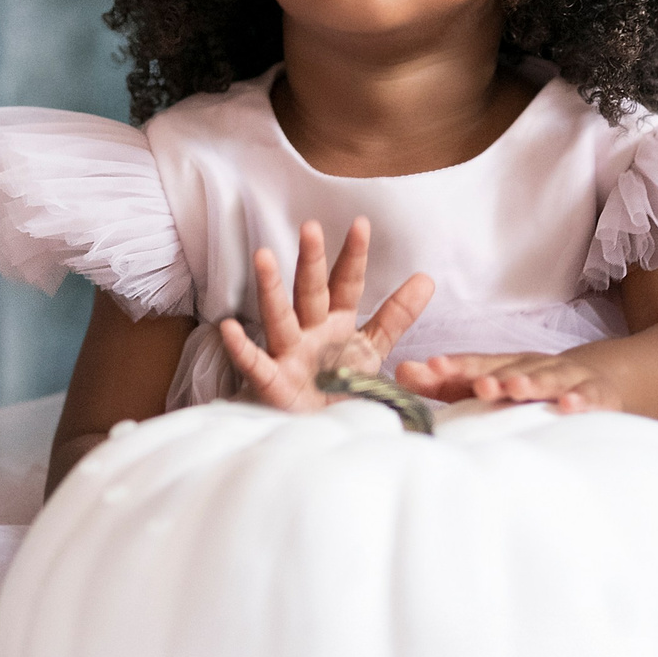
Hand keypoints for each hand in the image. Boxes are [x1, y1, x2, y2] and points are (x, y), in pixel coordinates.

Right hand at [217, 219, 435, 411]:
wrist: (314, 432)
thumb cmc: (336, 384)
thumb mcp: (372, 348)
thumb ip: (396, 315)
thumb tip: (427, 278)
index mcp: (336, 322)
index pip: (347, 283)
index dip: (354, 256)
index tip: (361, 224)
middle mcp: (310, 332)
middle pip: (311, 292)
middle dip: (312, 261)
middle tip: (311, 227)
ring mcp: (289, 355)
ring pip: (279, 318)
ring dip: (271, 289)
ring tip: (263, 257)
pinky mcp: (274, 385)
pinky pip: (256, 365)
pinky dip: (242, 348)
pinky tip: (230, 328)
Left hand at [393, 350, 623, 413]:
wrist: (590, 382)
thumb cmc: (524, 390)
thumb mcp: (485, 386)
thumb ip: (443, 383)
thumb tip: (398, 372)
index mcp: (504, 365)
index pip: (477, 364)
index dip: (455, 365)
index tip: (432, 367)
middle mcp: (533, 366)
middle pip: (512, 369)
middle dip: (495, 376)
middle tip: (478, 384)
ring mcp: (566, 378)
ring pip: (548, 378)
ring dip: (532, 383)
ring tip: (517, 389)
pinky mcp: (596, 394)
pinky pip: (589, 396)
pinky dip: (579, 400)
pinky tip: (569, 406)